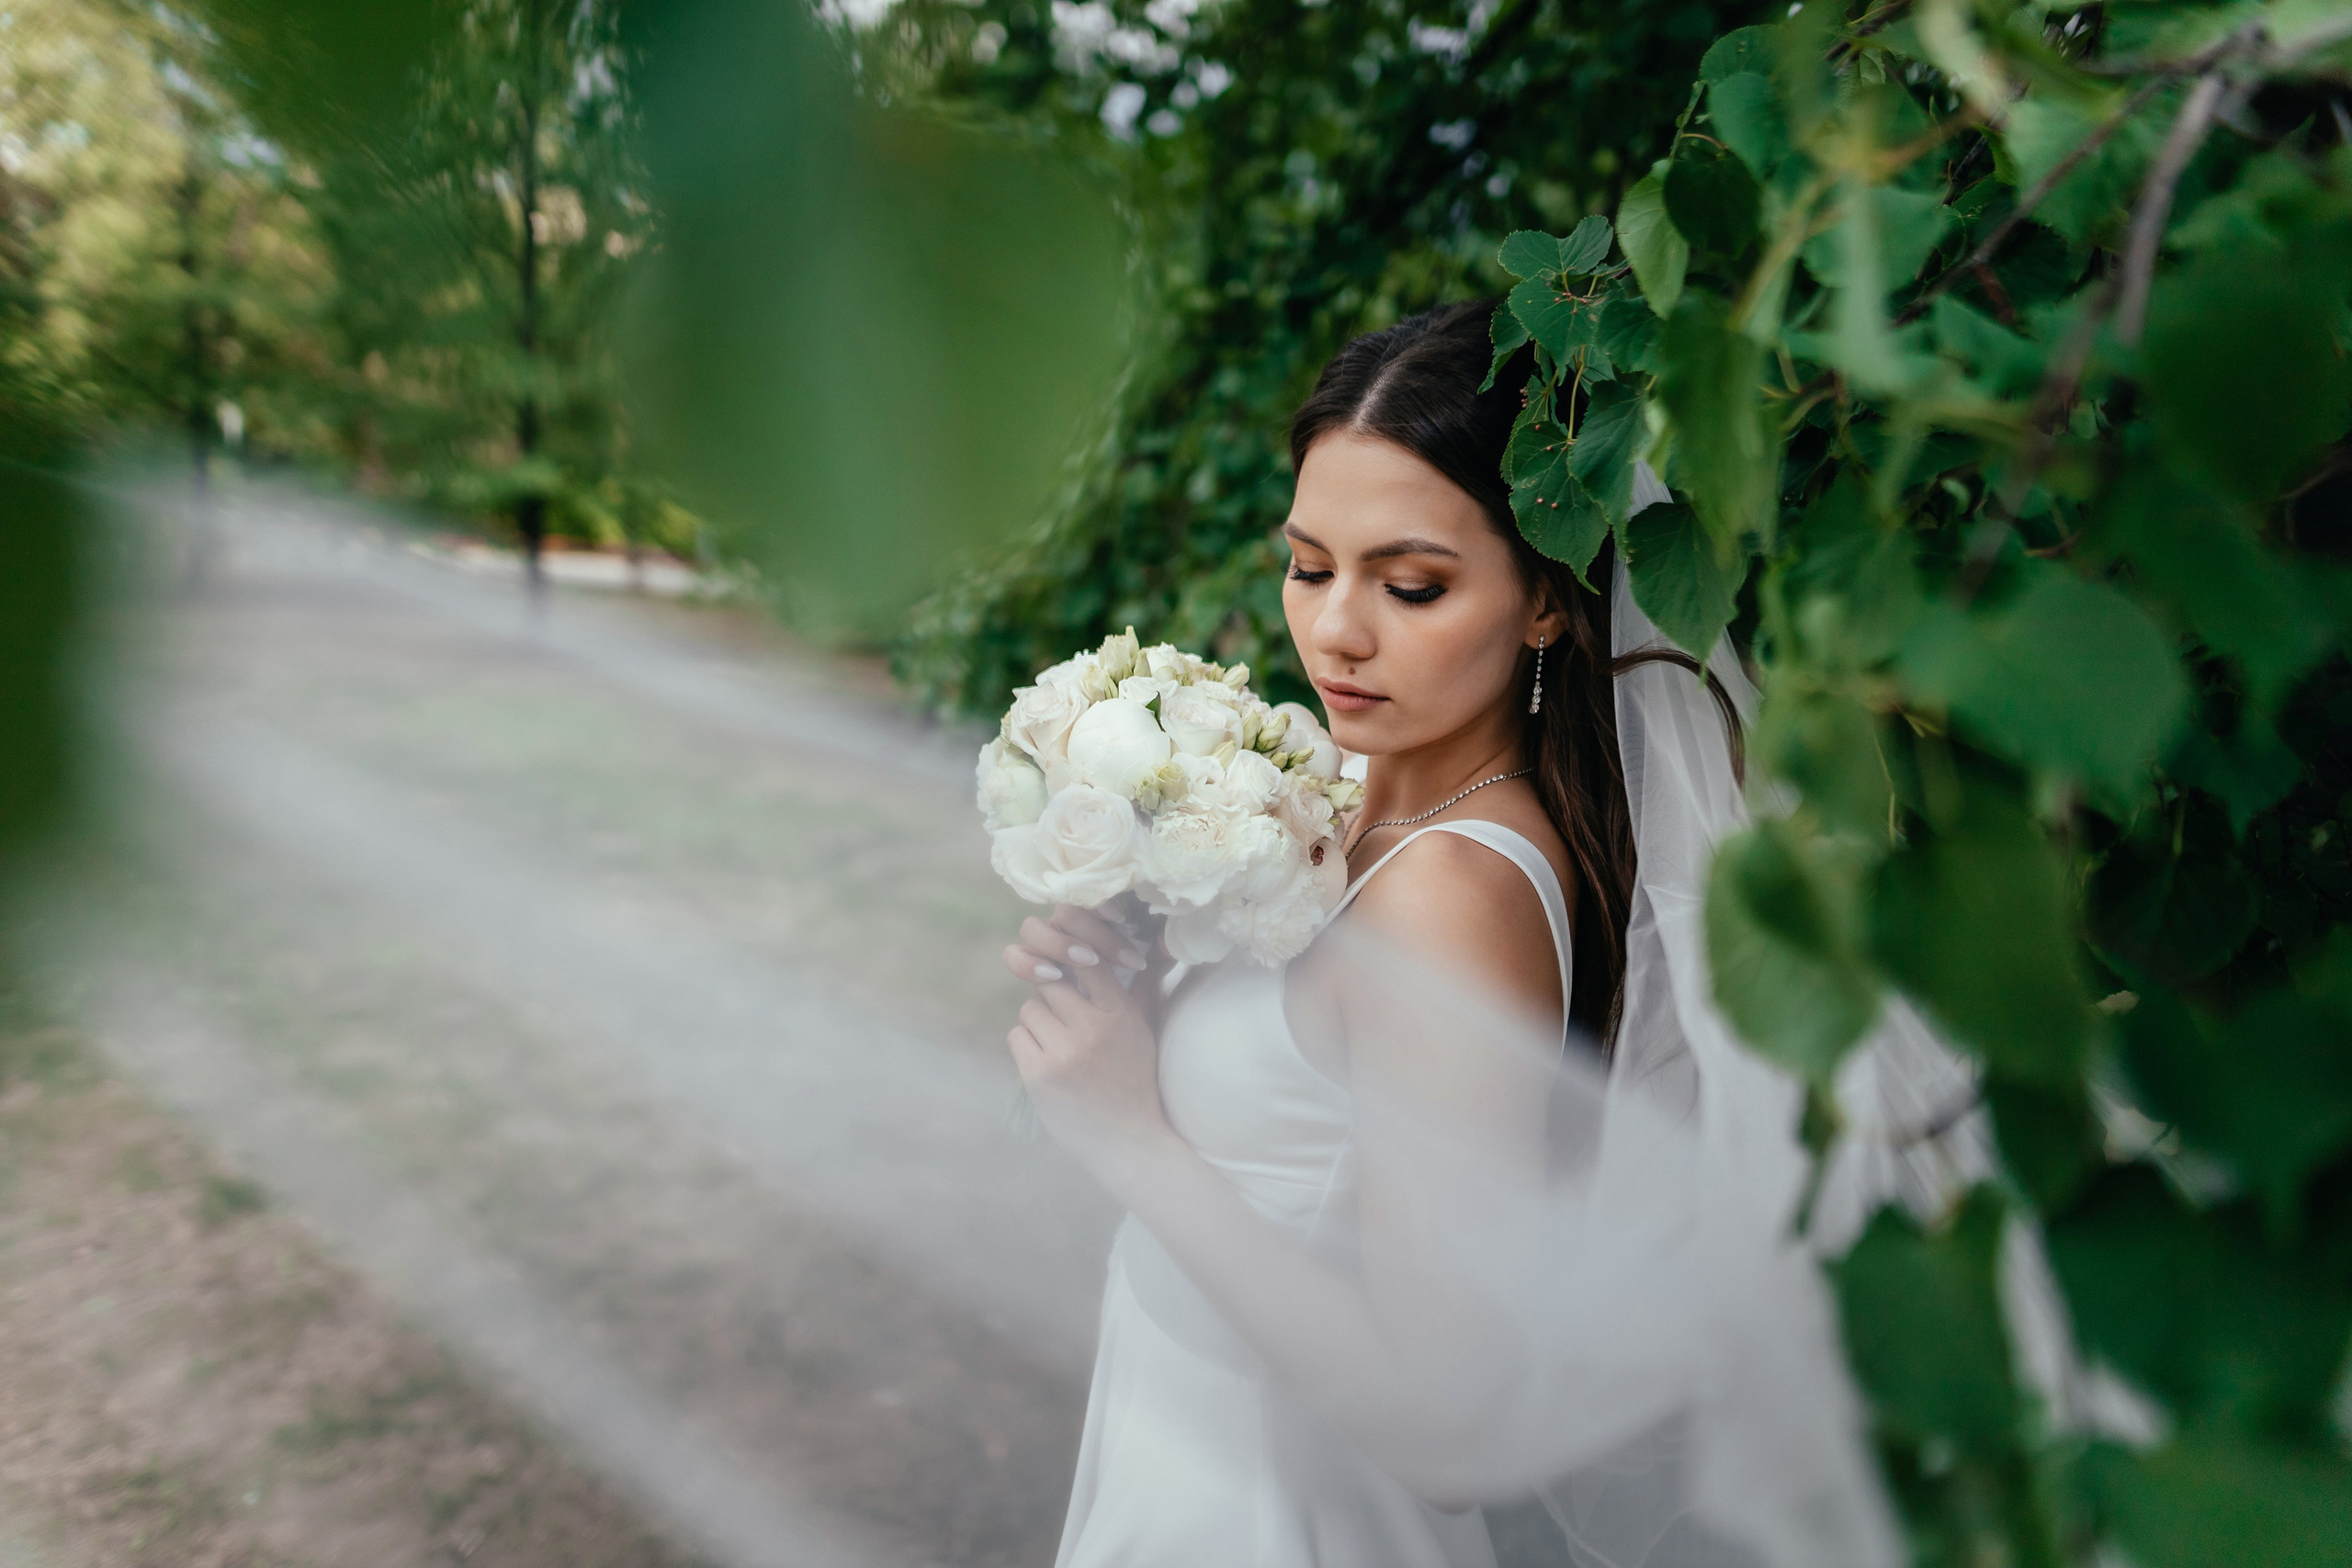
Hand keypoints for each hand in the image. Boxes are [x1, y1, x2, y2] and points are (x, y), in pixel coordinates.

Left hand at [1002, 904, 1180, 1198]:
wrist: (1127, 1139)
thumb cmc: (1135, 1076)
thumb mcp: (1145, 1027)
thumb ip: (1142, 984)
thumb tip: (1146, 941)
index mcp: (1119, 1014)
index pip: (1087, 960)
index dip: (1072, 955)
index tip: (1069, 963)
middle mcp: (1091, 1030)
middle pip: (1049, 981)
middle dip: (1052, 993)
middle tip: (1065, 1014)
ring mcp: (1063, 1054)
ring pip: (1030, 1008)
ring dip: (1039, 1022)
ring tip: (1060, 1044)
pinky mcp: (1038, 1076)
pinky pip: (1017, 1036)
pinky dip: (1027, 1045)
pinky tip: (1048, 1062)